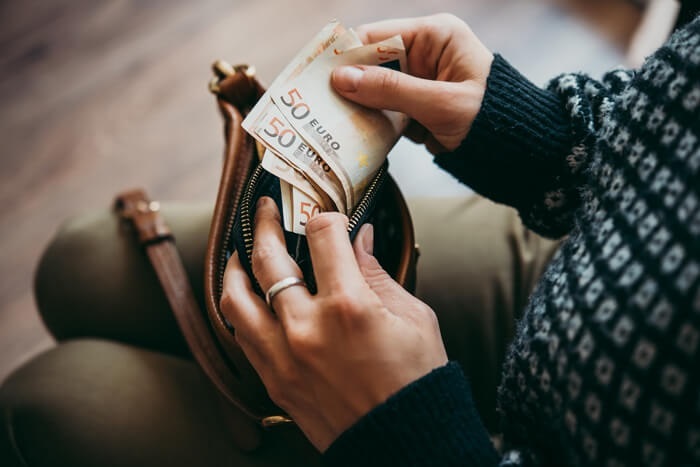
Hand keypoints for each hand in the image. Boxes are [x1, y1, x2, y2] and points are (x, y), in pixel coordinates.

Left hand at [220, 197, 447, 451]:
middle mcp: (307, 328)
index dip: (325, 215)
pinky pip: (240, 336)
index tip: (327, 215)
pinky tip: (245, 299)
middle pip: (268, 258)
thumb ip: (378, 274)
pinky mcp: (274, 381)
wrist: (403, 443)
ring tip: (239, 252)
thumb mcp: (413, 318)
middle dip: (266, 223)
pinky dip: (238, 310)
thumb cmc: (416, 380)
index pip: (322, 235)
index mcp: (349, 307)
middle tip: (266, 209)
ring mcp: (283, 357)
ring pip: (235, 299)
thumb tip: (360, 239)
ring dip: (235, 267)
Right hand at [331, 13, 493, 153]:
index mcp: (436, 36)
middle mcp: (425, 54)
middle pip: (372, 63)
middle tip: (319, 103)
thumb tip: (342, 79)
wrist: (517, 150)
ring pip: (375, 89)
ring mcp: (420, 81)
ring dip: (358, 105)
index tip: (319, 75)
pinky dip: (373, 121)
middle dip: (350, 83)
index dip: (347, 55)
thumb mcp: (440, 103)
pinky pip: (386, 109)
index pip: (378, 37)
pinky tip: (354, 133)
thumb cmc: (490, 118)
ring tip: (329, 121)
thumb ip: (391, 90)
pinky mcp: (418, 106)